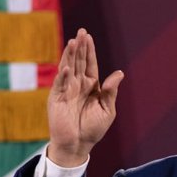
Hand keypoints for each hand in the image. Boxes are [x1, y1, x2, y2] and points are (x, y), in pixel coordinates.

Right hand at [46, 28, 123, 166]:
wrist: (78, 145)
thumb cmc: (93, 129)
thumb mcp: (107, 110)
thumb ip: (111, 92)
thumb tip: (119, 73)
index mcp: (91, 86)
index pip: (90, 64)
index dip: (89, 51)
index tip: (88, 36)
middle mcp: (78, 85)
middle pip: (79, 62)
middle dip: (80, 47)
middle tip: (81, 31)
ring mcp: (66, 90)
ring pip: (68, 69)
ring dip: (70, 56)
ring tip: (73, 42)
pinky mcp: (57, 99)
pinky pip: (60, 85)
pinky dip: (63, 76)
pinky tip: (67, 68)